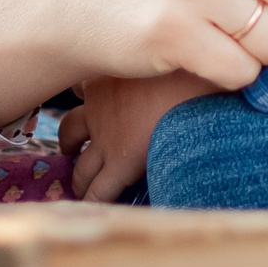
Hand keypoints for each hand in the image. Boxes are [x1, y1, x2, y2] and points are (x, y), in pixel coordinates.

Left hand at [59, 71, 216, 201]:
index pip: (82, 87)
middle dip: (70, 142)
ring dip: (80, 178)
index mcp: (106, 77)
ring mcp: (106, 139)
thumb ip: (156, 65)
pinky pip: (98, 191)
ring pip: (80, 167)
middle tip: (74, 150)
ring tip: (83, 186)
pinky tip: (96, 209)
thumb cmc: (190, 66)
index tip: (89, 105)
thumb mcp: (165, 56)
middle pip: (70, 129)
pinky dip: (94, 201)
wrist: (197, 86)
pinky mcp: (120, 164)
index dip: (85, 98)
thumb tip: (178, 60)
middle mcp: (99, 107)